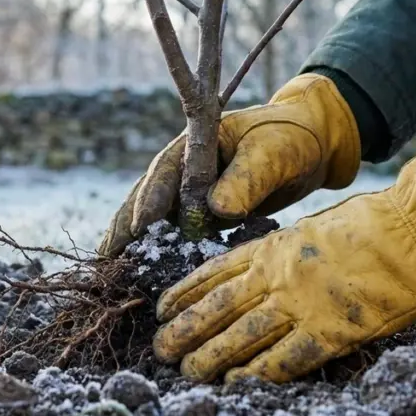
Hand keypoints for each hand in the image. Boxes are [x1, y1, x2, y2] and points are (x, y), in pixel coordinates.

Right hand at [98, 73, 361, 256]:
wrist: (309, 146)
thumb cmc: (289, 140)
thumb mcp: (271, 154)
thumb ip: (246, 178)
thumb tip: (217, 210)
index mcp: (194, 144)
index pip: (166, 172)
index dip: (152, 199)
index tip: (142, 228)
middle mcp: (182, 169)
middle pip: (146, 197)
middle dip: (127, 228)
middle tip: (107, 259)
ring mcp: (188, 191)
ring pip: (153, 219)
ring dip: (137, 244)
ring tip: (113, 272)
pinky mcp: (199, 213)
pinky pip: (175, 234)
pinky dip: (162, 252)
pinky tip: (147, 276)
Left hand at [152, 146, 415, 382]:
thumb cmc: (370, 227)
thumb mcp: (311, 230)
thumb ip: (280, 255)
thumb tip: (254, 278)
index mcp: (272, 246)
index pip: (214, 272)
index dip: (184, 293)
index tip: (161, 309)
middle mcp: (278, 275)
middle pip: (218, 307)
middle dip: (185, 330)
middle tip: (160, 349)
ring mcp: (303, 303)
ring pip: (242, 335)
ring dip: (210, 356)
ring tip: (186, 372)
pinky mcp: (331, 331)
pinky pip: (286, 358)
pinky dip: (258, 373)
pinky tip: (237, 384)